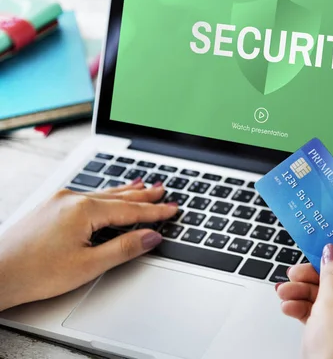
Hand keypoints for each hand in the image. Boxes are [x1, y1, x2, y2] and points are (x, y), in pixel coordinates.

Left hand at [0, 180, 177, 311]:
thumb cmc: (34, 272)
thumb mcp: (87, 265)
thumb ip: (123, 248)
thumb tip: (151, 237)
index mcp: (84, 210)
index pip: (130, 210)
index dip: (155, 212)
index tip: (172, 209)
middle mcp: (72, 199)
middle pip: (118, 196)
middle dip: (144, 196)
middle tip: (164, 190)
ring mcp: (60, 200)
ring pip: (103, 194)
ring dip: (126, 192)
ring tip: (144, 186)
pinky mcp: (51, 206)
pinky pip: (88, 196)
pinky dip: (106, 195)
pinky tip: (109, 194)